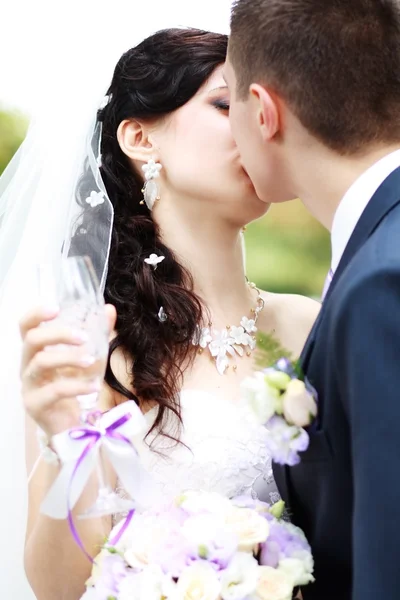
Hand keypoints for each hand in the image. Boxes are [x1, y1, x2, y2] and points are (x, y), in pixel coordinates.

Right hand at [19, 304, 116, 436]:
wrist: (73, 425)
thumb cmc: (76, 386)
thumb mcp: (90, 357)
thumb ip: (98, 333)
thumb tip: (109, 309)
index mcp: (36, 352)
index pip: (25, 327)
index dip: (36, 314)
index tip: (56, 308)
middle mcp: (27, 366)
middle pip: (32, 340)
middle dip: (59, 334)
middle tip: (83, 337)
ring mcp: (28, 386)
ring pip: (41, 363)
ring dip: (69, 358)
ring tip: (92, 361)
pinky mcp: (35, 405)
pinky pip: (54, 391)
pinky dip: (77, 386)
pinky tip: (93, 386)